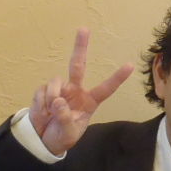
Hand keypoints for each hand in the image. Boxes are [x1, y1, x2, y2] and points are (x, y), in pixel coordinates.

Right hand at [28, 28, 133, 157]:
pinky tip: (42, 112)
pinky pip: (42, 91)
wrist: (42, 141)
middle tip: (84, 29)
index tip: (130, 66)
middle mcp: (75, 91)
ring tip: (50, 113)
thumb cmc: (62, 136)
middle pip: (78, 65)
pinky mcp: (43, 92)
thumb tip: (59, 100)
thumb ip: (65, 118)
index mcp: (89, 101)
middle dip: (80, 46)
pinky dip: (41, 103)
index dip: (117, 78)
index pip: (106, 88)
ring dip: (52, 96)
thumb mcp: (68, 134)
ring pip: (56, 82)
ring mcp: (59, 89)